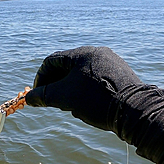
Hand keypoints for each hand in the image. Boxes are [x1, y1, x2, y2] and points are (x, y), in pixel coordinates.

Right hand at [26, 46, 141, 129]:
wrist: (136, 111)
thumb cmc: (96, 100)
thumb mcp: (64, 97)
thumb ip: (43, 95)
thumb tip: (28, 98)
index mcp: (81, 53)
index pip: (51, 61)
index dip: (40, 78)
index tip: (38, 95)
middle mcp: (97, 54)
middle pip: (66, 67)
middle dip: (55, 85)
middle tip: (52, 101)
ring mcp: (110, 63)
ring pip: (80, 75)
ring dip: (69, 89)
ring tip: (70, 105)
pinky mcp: (120, 75)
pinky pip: (94, 80)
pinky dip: (84, 91)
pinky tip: (87, 105)